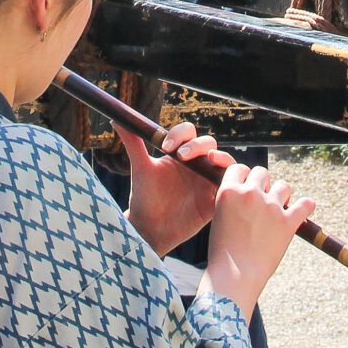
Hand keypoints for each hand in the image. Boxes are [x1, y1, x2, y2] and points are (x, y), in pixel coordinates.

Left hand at [122, 120, 224, 257]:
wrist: (150, 229)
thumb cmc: (144, 197)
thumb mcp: (141, 168)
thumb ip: (133, 143)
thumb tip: (115, 119)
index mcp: (180, 153)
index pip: (188, 133)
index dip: (180, 134)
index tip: (166, 145)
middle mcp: (196, 164)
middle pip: (208, 144)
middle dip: (198, 145)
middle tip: (183, 156)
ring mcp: (207, 181)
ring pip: (224, 162)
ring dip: (222, 158)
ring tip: (211, 161)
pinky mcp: (215, 200)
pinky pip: (230, 187)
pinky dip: (232, 181)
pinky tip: (225, 182)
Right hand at [201, 163, 315, 317]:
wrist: (235, 276)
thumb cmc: (224, 252)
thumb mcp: (219, 217)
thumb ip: (233, 200)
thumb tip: (249, 190)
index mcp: (229, 191)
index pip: (240, 168)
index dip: (244, 178)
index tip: (247, 188)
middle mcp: (250, 193)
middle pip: (262, 173)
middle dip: (263, 185)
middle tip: (262, 201)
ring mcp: (270, 206)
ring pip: (283, 186)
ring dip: (281, 196)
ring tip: (278, 210)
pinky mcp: (287, 221)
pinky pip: (305, 204)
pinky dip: (306, 206)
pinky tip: (304, 209)